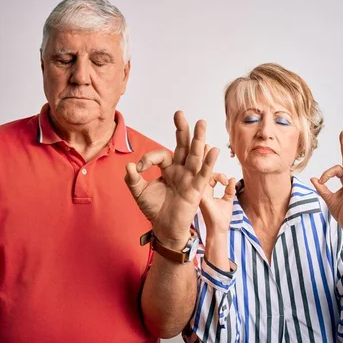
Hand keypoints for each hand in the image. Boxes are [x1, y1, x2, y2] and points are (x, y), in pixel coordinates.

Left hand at [125, 111, 218, 248]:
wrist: (164, 229)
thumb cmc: (154, 210)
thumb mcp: (139, 193)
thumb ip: (132, 179)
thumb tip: (129, 165)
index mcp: (168, 168)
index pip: (160, 155)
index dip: (148, 158)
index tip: (138, 168)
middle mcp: (180, 170)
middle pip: (183, 146)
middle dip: (182, 130)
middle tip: (180, 113)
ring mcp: (189, 178)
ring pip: (195, 156)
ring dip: (198, 140)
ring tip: (201, 123)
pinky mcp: (195, 189)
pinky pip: (203, 174)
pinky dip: (208, 163)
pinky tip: (213, 150)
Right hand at [200, 172, 236, 235]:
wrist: (219, 230)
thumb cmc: (221, 219)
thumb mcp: (228, 200)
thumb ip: (229, 190)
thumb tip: (232, 178)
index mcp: (207, 193)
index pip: (209, 177)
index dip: (219, 176)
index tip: (227, 183)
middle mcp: (202, 193)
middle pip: (205, 174)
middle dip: (217, 174)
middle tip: (225, 181)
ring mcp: (200, 194)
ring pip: (203, 176)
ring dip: (216, 175)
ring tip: (225, 181)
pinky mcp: (201, 197)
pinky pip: (202, 183)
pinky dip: (209, 179)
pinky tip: (222, 181)